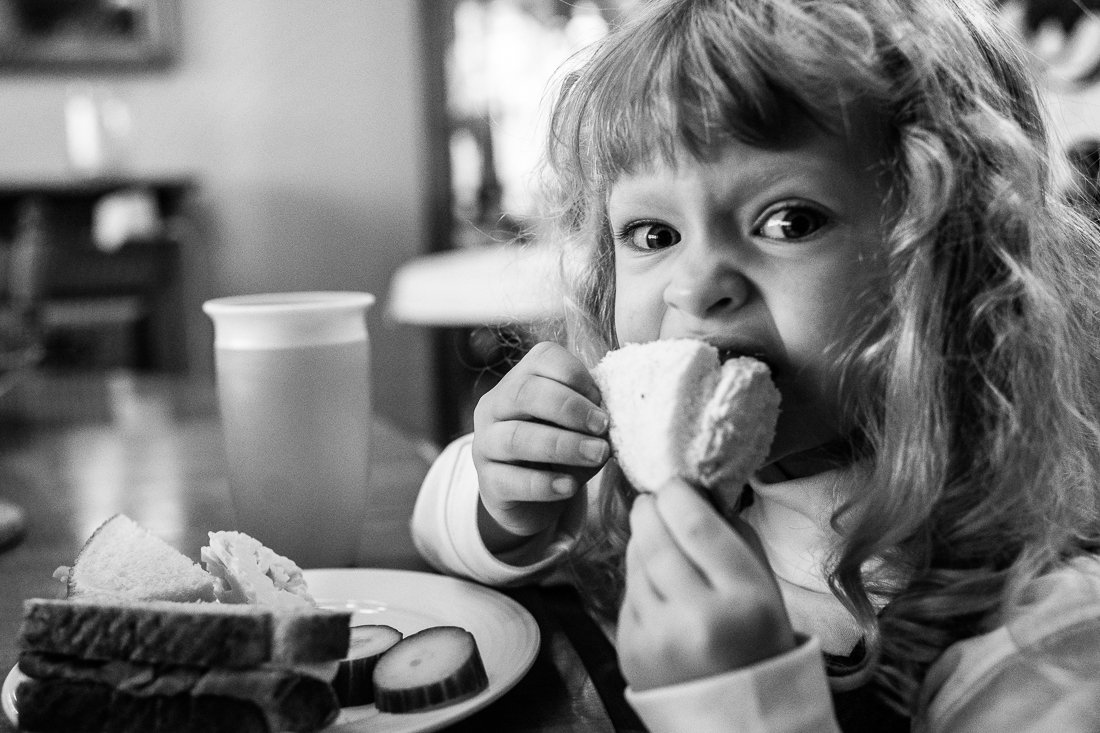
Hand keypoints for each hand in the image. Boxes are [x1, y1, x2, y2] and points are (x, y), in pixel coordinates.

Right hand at [472, 342, 609, 545]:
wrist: (537, 501)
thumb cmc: (564, 451)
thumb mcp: (581, 426)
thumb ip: (592, 413)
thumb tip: (613, 413)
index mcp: (521, 379)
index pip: (542, 359)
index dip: (575, 375)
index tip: (602, 400)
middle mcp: (496, 405)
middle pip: (525, 393)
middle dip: (569, 408)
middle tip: (602, 427)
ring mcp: (485, 443)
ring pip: (517, 437)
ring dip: (563, 446)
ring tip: (597, 455)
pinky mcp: (488, 482)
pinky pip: (510, 480)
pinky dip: (544, 483)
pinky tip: (569, 487)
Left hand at [617, 479, 794, 690]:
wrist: (739, 717)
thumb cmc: (757, 644)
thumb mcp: (765, 588)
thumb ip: (735, 537)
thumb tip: (699, 491)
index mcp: (743, 599)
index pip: (695, 524)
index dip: (677, 493)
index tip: (674, 484)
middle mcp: (697, 619)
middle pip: (656, 538)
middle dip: (650, 510)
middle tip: (652, 500)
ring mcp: (658, 637)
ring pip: (635, 562)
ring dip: (642, 543)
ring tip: (658, 542)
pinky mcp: (630, 651)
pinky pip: (627, 594)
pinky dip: (637, 580)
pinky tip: (657, 586)